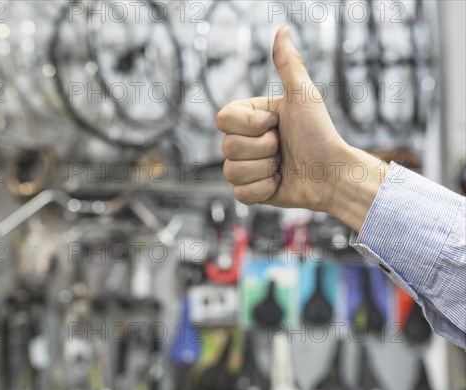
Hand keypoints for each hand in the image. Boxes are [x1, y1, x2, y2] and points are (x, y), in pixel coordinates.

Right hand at [216, 26, 386, 231]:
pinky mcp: (250, 191)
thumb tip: (283, 29)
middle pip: (227, 147)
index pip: (222, 119)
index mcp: (251, 118)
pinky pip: (240, 194)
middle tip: (283, 147)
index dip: (249, 125)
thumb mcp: (303, 96)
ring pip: (231, 172)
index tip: (275, 123)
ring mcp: (246, 167)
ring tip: (283, 166)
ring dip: (264, 170)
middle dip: (263, 149)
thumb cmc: (321, 133)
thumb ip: (288, 64)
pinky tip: (279, 182)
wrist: (333, 174)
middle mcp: (245, 141)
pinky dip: (263, 189)